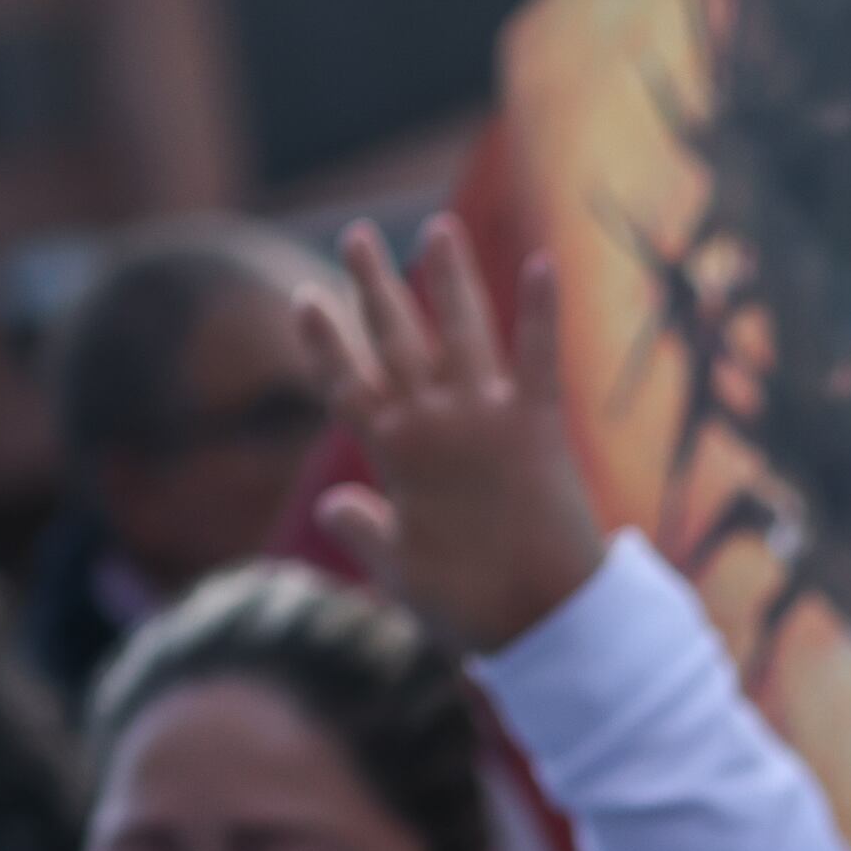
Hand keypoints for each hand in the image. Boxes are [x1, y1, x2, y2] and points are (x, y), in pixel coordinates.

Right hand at [304, 219, 606, 656]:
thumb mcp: (401, 574)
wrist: (545, 621)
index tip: (305, 300)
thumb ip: (365, 531)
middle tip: (355, 235)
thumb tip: (333, 501)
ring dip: (447, 279)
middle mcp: (436, 424)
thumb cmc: (470, 605)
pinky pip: (540, 355)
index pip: (348, 387)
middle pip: (396, 342)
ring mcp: (487, 419)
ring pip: (460, 331)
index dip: (325, 345)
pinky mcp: (540, 424)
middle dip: (373, 287)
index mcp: (396, 457)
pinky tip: (543, 260)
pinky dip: (542, 309)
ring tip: (438, 229)